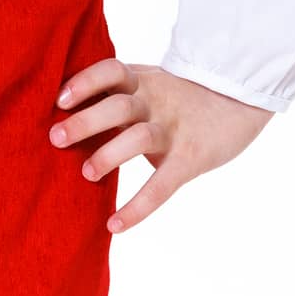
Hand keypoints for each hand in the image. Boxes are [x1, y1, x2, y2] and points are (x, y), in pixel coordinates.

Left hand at [49, 57, 274, 233]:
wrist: (239, 95)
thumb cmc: (182, 93)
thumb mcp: (151, 81)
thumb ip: (119, 90)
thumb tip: (69, 107)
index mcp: (142, 80)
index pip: (110, 71)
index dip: (84, 82)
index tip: (59, 99)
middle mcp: (155, 101)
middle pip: (118, 105)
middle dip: (85, 121)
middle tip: (55, 138)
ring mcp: (173, 129)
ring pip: (138, 138)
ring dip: (108, 155)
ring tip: (86, 173)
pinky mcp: (190, 158)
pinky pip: (162, 185)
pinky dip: (137, 207)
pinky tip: (115, 224)